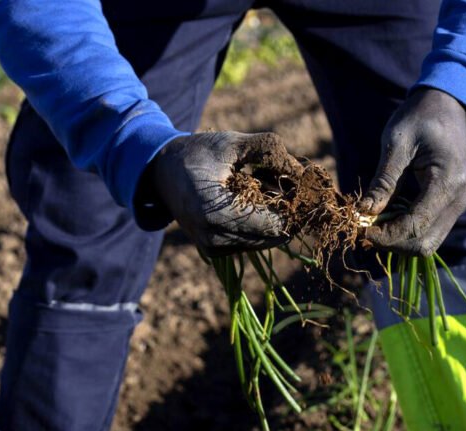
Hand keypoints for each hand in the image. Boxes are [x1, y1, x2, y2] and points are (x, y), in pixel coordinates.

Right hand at [150, 131, 302, 255]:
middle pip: (274, 236)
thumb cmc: (198, 153)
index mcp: (215, 214)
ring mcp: (213, 249)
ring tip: (264, 187)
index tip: (304, 185)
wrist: (161, 171)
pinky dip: (261, 223)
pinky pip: (252, 241)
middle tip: (287, 182)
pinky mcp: (215, 252)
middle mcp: (214, 239)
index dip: (296, 206)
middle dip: (288, 211)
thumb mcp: (233, 143)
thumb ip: (269, 152)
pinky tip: (251, 200)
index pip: (274, 224)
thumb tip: (304, 173)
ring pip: (266, 241)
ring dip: (275, 218)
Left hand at [359, 88, 465, 256]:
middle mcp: (461, 197)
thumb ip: (383, 180)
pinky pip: (433, 229)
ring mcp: (462, 202)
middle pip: (425, 243)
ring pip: (430, 241)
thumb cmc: (420, 117)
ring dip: (400, 240)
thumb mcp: (396, 142)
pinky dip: (410, 230)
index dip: (387, 235)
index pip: (416, 225)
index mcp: (448, 181)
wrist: (449, 104)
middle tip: (366, 229)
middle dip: (393, 242)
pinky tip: (390, 217)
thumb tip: (364, 212)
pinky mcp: (457, 203)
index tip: (361, 229)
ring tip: (376, 224)